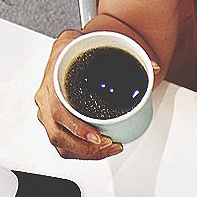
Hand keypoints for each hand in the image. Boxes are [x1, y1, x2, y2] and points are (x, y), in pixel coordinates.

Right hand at [34, 27, 139, 160]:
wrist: (62, 51)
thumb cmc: (73, 49)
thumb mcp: (95, 43)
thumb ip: (124, 53)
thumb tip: (151, 67)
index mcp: (52, 82)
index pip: (58, 112)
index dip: (77, 128)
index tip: (96, 136)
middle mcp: (45, 100)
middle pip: (58, 135)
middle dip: (84, 147)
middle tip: (107, 144)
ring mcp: (46, 114)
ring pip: (60, 143)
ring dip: (84, 153)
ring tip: (107, 149)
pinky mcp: (52, 123)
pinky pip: (62, 144)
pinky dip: (80, 151)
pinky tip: (98, 149)